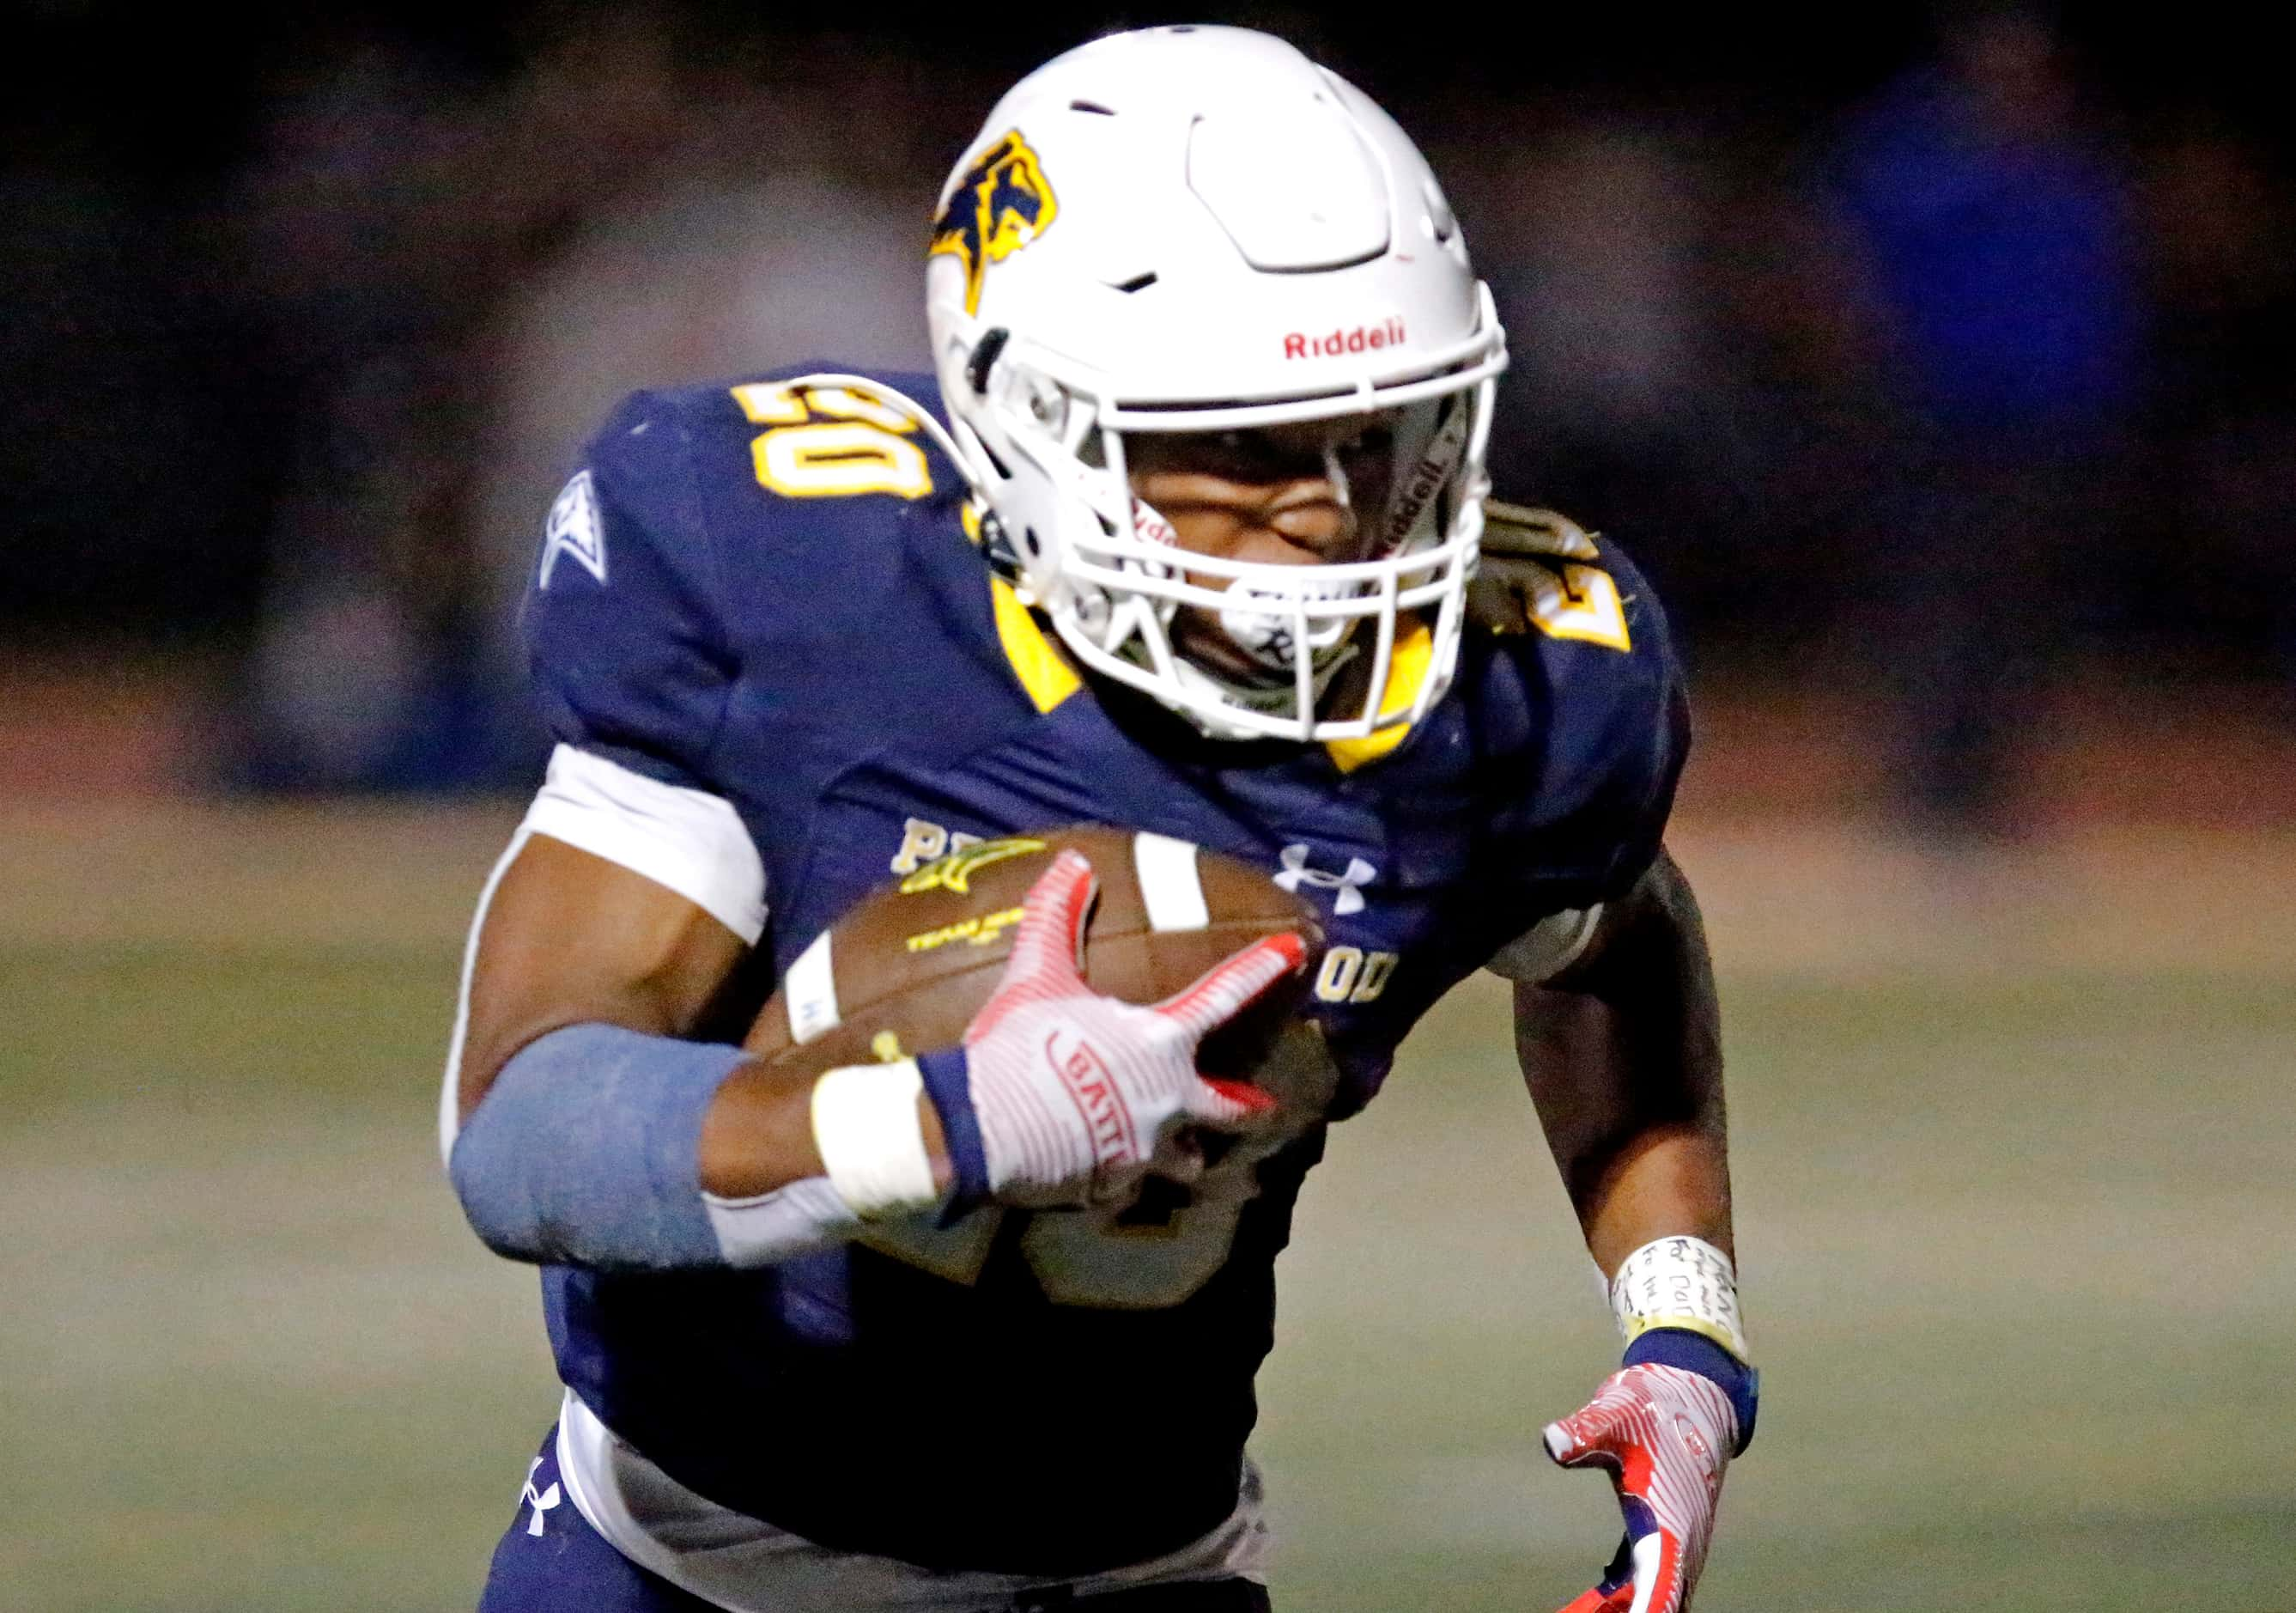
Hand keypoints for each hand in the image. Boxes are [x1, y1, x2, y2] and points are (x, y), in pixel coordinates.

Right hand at [956, 849, 1302, 1207]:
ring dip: (1185, 1155)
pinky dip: (1119, 1180)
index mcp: (1160, 1042)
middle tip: (1265, 1107)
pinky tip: (1104, 1176)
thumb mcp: (1036, 973)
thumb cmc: (1020, 1045)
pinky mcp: (1110, 1188)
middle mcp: (1168, 1100)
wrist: (983, 1128)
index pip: (1223, 995)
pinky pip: (1125, 1187)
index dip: (1262, 968)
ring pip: (1184, 1160)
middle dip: (1250, 1108)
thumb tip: (1075, 862)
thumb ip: (1057, 917)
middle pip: (1229, 1110)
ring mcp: (1144, 1151)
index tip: (1298, 951)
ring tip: (1185, 1156)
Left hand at [1543, 1363, 1736, 1612]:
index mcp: (1672, 1522)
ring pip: (1653, 1597)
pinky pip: (1642, 1583)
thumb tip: (1553, 1442)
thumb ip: (1586, 1431)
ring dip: (1618, 1609)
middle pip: (1660, 1604)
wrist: (1690, 1397)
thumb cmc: (1652, 1406)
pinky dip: (1617, 1599)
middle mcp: (1680, 1543)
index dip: (1649, 1609)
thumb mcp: (1616, 1412)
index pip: (1662, 1585)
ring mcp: (1674, 1545)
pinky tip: (1586, 1607)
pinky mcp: (1662, 1540)